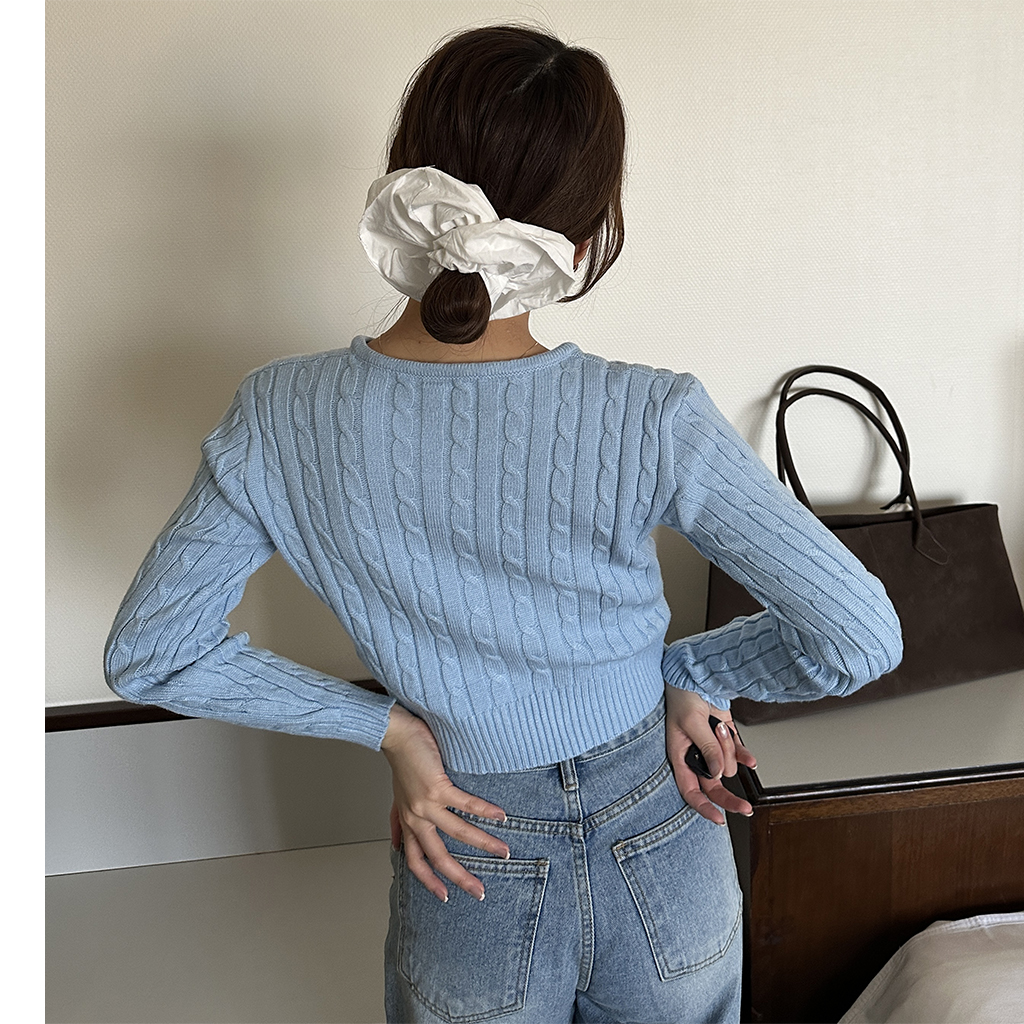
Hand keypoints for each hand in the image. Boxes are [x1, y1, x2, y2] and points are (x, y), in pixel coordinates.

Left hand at [381, 703, 509, 901]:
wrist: (395, 735)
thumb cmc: (401, 762)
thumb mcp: (397, 798)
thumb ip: (397, 822)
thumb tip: (395, 845)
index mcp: (408, 823)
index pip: (416, 861)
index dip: (429, 882)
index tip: (445, 897)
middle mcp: (416, 818)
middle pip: (438, 857)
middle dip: (461, 877)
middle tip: (480, 891)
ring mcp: (426, 804)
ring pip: (458, 833)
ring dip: (484, 844)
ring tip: (504, 851)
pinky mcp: (437, 787)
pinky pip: (466, 804)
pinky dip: (485, 811)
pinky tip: (501, 816)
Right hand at [664, 685, 757, 824]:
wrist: (695, 676)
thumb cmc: (683, 697)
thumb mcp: (692, 723)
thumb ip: (707, 749)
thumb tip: (719, 773)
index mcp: (680, 757)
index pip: (690, 791)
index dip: (703, 807)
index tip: (718, 819)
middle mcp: (696, 757)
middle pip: (714, 786)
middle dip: (729, 797)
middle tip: (746, 807)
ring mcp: (712, 748)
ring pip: (727, 764)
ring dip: (727, 747)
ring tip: (717, 726)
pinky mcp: (725, 738)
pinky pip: (738, 753)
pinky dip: (744, 755)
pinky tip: (752, 760)